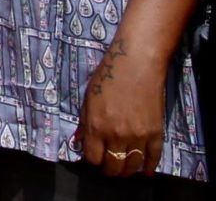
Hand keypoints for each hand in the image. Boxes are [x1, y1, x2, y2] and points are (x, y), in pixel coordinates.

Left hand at [80, 36, 169, 177]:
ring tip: (124, 170)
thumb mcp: (88, 99)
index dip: (92, 160)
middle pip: (113, 165)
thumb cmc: (107, 77)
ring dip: (127, 171)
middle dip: (109, 169)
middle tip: (109, 167)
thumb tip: (79, 142)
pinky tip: (145, 171)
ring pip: (132, 165)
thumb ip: (84, 123)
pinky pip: (153, 157)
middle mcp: (117, 134)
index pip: (93, 157)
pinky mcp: (156, 133)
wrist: (137, 65)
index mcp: (97, 126)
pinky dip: (149, 166)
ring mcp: (138, 135)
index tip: (94, 157)